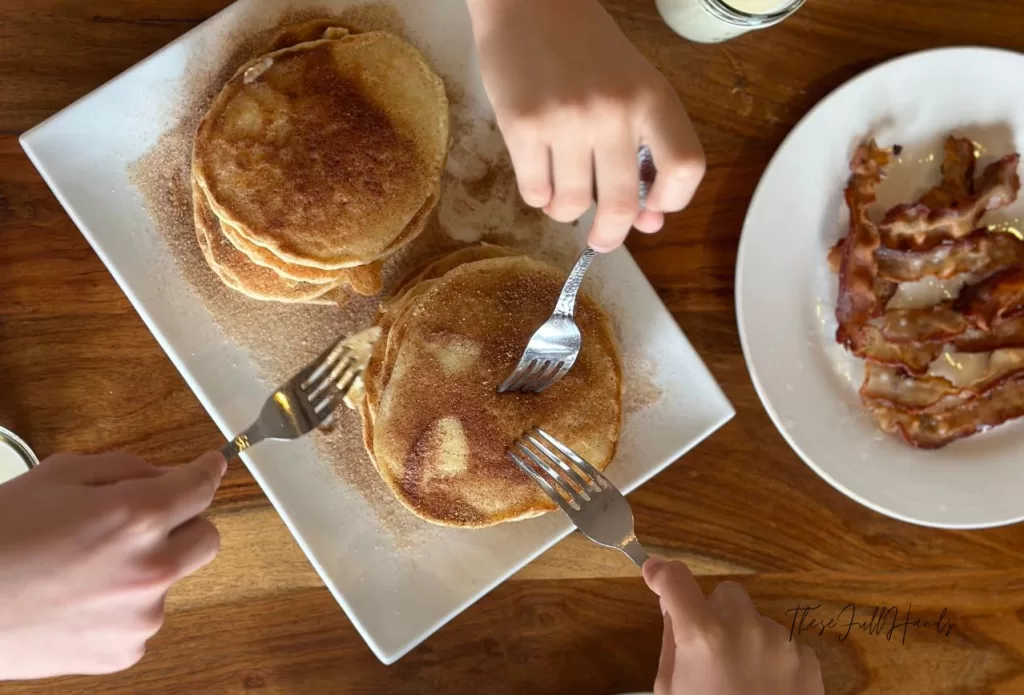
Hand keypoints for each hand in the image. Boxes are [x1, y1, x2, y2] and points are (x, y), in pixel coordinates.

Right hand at [0, 451, 225, 679]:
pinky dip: (123, 606)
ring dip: (148, 568)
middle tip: (145, 521)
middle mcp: (151, 568)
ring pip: (173, 580)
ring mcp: (141, 616)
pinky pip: (143, 618)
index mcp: (138, 517)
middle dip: (185, 524)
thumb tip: (169, 475)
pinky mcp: (123, 651)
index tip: (209, 468)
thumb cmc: (0, 534)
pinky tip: (79, 600)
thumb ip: (127, 470)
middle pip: (207, 537)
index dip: (206, 472)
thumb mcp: (60, 476)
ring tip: (87, 568)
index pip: (201, 487)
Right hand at [466, 0, 704, 251]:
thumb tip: (647, 222)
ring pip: (572, 204)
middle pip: (622, 203)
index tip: (651, 211)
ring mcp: (568, 120)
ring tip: (560, 193)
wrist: (528, 2)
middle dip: (610, 235)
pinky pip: (535, 192)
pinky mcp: (524, 126)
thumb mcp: (629, 87)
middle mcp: (615, 111)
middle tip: (602, 240)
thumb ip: (642, 148)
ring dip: (565, 211)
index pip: (685, 168)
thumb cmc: (583, 50)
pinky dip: (538, 197)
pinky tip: (539, 177)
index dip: (671, 202)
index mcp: (653, 98)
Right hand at [644, 558, 823, 694]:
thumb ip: (672, 644)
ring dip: (746, 639)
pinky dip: (773, 661)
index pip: (676, 580)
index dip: (662, 573)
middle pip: (726, 594)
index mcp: (703, 635)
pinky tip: (766, 690)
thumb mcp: (671, 690)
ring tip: (742, 681)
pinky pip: (784, 645)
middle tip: (709, 647)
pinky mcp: (808, 660)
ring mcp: (782, 642)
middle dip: (715, 613)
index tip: (655, 574)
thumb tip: (673, 610)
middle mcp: (745, 628)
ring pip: (757, 622)